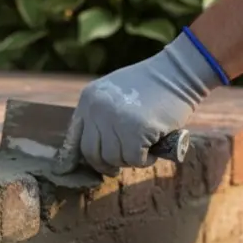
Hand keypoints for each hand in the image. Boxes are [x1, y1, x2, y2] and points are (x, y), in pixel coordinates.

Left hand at [55, 31, 222, 176]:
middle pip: (92, 153)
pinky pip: (134, 159)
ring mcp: (115, 120)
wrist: (178, 72)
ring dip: (131, 159)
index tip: (64, 171)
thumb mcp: (115, 94)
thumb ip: (101, 115)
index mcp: (89, 99)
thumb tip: (92, 150)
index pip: (73, 136)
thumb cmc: (152, 85)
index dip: (70, 157)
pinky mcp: (136, 130)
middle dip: (107, 163)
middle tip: (124, 160)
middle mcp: (97, 109)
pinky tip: (154, 148)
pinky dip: (146, 160)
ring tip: (145, 146)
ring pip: (114, 158)